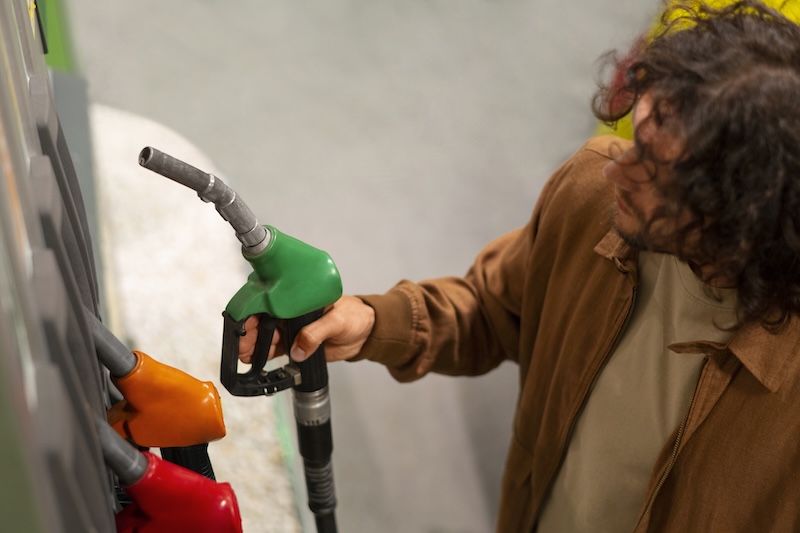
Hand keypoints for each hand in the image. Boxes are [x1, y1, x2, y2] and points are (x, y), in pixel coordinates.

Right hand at [237, 296, 375, 363]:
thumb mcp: (337, 322)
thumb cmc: (354, 316)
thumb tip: (298, 349)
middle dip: (249, 333)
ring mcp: (292, 328)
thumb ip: (316, 333)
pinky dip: (264, 355)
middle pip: (262, 321)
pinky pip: (276, 349)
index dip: (253, 313)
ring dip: (254, 346)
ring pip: (266, 336)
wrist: (365, 333)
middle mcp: (291, 312)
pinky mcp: (296, 344)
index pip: (270, 302)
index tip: (242, 325)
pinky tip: (255, 360)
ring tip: (245, 356)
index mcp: (298, 298)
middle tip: (242, 347)